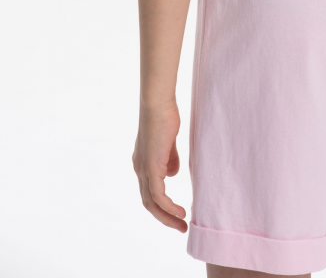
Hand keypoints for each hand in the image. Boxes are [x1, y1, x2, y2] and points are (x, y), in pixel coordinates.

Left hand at [132, 102, 187, 231]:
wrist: (157, 103)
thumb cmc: (164, 116)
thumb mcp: (168, 142)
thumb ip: (170, 158)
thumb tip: (172, 174)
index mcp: (143, 163)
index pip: (150, 191)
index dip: (162, 204)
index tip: (177, 213)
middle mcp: (140, 169)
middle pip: (149, 203)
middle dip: (164, 217)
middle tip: (180, 226)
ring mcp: (143, 169)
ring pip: (152, 203)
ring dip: (167, 216)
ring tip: (182, 223)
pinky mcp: (151, 167)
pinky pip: (158, 195)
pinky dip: (168, 207)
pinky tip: (180, 211)